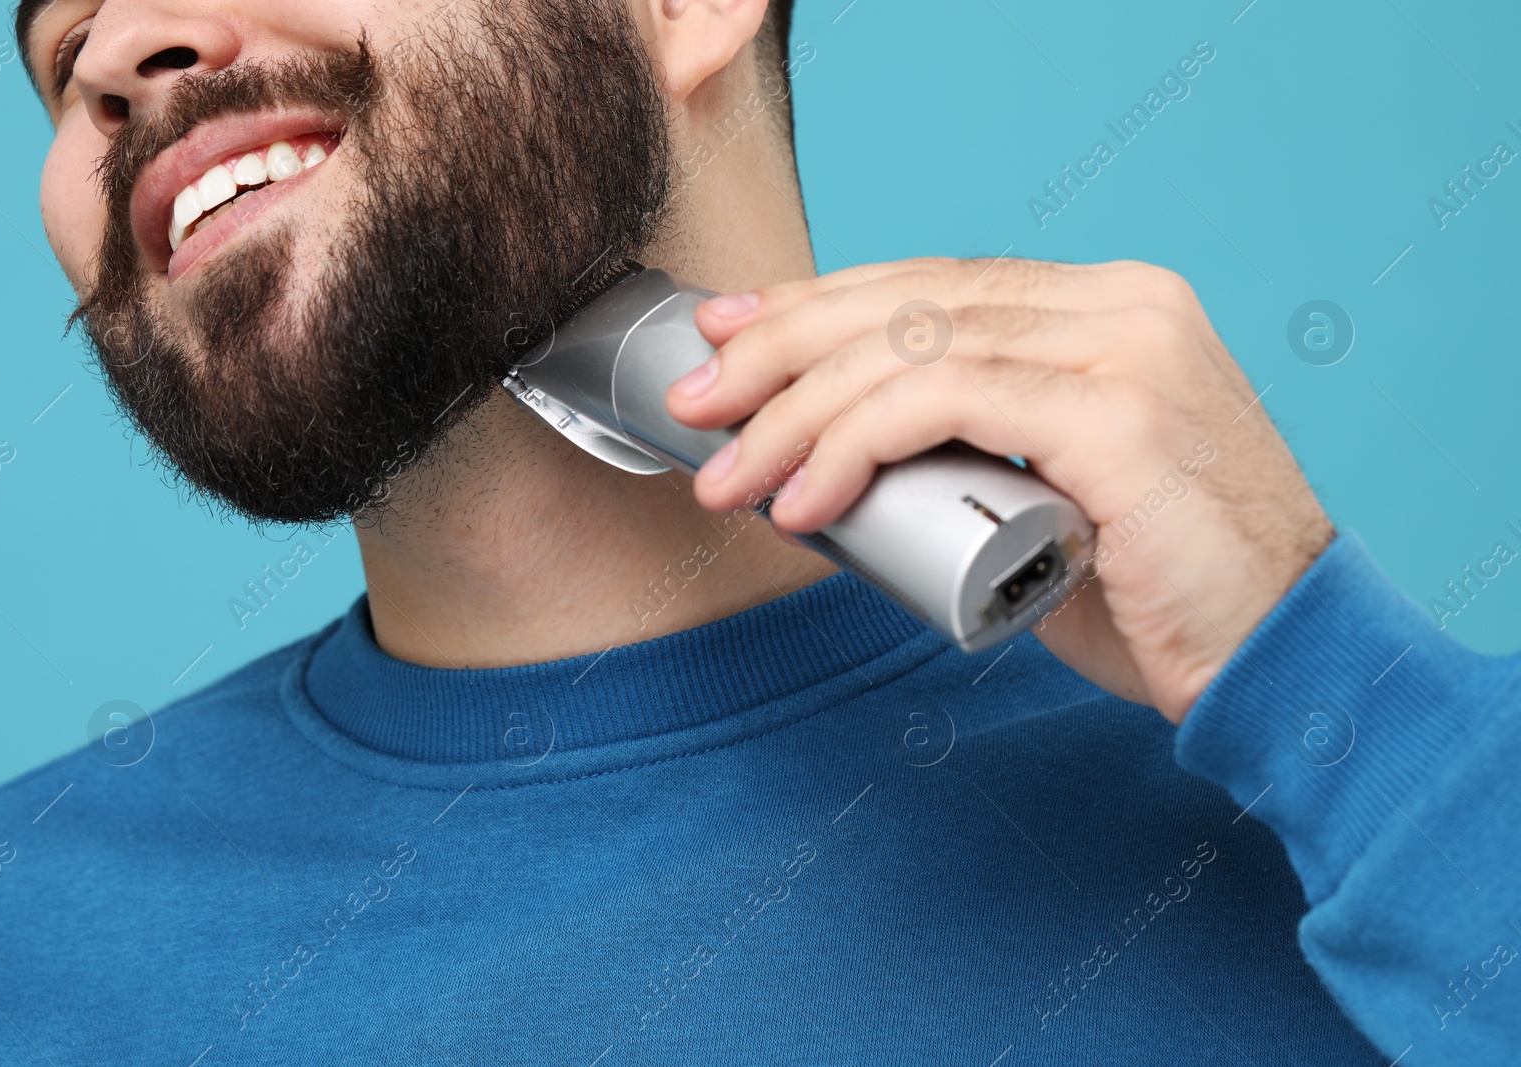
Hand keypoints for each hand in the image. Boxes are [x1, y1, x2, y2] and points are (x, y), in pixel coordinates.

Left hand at [664, 256, 1334, 722]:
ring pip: (914, 346)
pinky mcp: (1121, 413)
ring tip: (731, 476)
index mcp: (1109, 309)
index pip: (934, 286)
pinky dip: (856, 445)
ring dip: (798, 411)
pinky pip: (948, 401)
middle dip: (784, 349)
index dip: (819, 306)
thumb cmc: (1163, 600)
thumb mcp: (1045, 501)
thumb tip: (831, 462)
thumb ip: (968, 456)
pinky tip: (803, 500)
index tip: (730, 340)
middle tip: (700, 403)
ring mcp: (1127, 349)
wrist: (1284, 666)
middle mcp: (1122, 304)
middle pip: (912, 300)